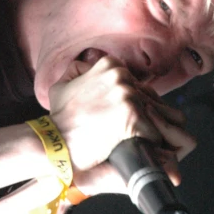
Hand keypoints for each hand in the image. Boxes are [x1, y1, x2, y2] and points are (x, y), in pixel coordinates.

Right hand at [48, 56, 195, 177]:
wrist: (56, 142)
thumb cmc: (59, 119)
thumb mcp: (62, 85)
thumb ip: (78, 70)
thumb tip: (88, 64)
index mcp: (109, 66)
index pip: (136, 82)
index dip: (134, 101)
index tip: (126, 116)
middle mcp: (121, 77)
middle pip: (149, 97)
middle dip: (145, 115)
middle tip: (136, 131)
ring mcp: (129, 97)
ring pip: (157, 114)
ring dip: (152, 129)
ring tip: (142, 141)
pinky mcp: (134, 118)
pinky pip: (155, 132)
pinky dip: (151, 144)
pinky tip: (141, 150)